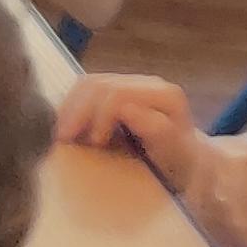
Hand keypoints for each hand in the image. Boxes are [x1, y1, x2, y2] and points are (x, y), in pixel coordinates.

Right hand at [57, 72, 209, 184]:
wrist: (186, 163)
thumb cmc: (180, 162)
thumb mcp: (174, 152)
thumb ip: (155, 129)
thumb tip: (126, 109)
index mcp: (165, 95)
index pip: (119, 94)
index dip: (98, 115)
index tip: (92, 143)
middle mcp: (148, 83)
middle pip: (100, 85)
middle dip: (78, 111)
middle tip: (63, 138)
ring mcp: (132, 84)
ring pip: (89, 83)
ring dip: (70, 107)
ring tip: (61, 132)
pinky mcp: (118, 90)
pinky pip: (86, 89)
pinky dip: (71, 105)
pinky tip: (66, 124)